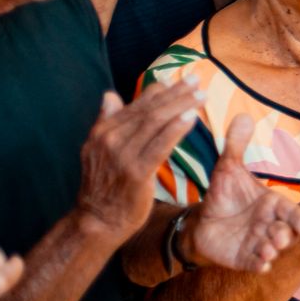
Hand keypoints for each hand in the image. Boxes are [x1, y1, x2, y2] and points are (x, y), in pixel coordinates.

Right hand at [76, 78, 202, 241]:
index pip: (137, 104)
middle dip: (176, 92)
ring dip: (182, 105)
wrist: (97, 221)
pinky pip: (160, 145)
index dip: (161, 89)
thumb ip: (107, 121)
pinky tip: (193, 118)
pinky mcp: (135, 172)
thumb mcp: (98, 149)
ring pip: (156, 122)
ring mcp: (122, 155)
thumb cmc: (105, 185)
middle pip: (150, 109)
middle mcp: (110, 138)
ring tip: (202, 95)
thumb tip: (110, 94)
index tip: (181, 78)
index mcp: (103, 130)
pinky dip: (177, 128)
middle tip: (198, 80)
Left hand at [182, 115, 299, 271]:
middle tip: (280, 236)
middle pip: (285, 232)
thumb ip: (236, 146)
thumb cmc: (222, 195)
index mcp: (272, 204)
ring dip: (273, 250)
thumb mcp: (227, 169)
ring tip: (270, 249)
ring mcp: (258, 243)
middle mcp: (269, 225)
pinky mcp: (244, 258)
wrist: (202, 223)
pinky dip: (260, 265)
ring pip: (272, 249)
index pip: (290, 211)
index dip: (298, 218)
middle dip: (285, 235)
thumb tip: (241, 115)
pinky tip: (261, 264)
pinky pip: (255, 264)